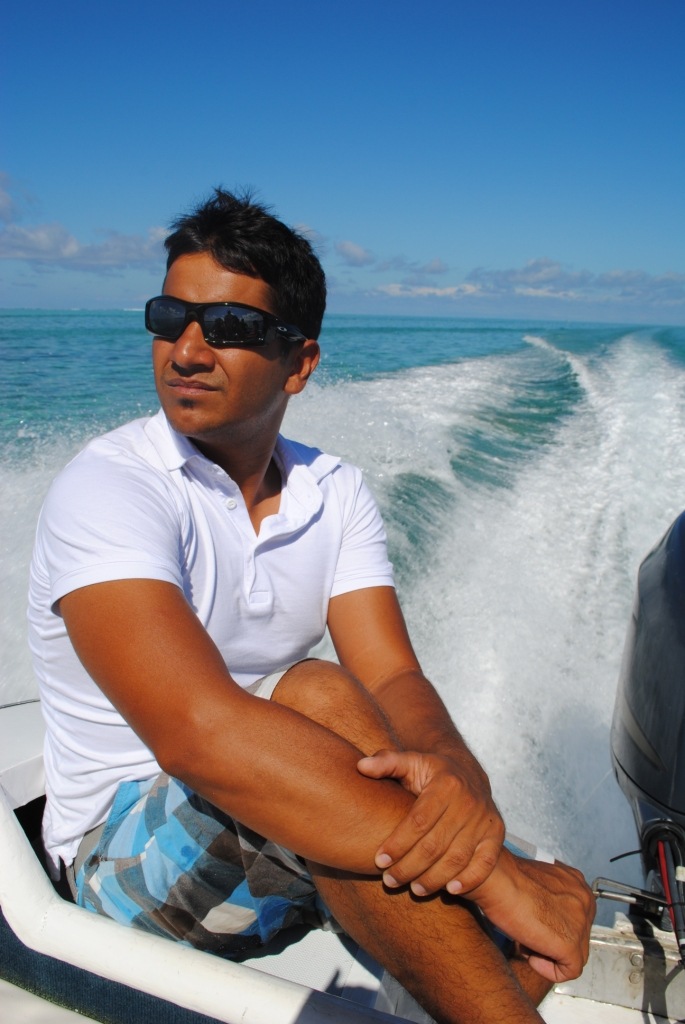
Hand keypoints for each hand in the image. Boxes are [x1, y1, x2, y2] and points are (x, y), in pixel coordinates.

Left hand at [357, 748, 504, 896]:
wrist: (469, 773)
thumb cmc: (432, 772)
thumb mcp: (410, 762)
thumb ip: (386, 763)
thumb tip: (361, 767)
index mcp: (445, 784)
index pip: (418, 820)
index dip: (397, 843)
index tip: (379, 860)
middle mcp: (468, 801)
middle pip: (436, 844)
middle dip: (410, 866)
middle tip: (389, 880)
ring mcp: (484, 819)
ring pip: (457, 857)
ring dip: (434, 878)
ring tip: (413, 889)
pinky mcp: (496, 834)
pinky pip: (485, 863)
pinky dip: (470, 879)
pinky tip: (450, 890)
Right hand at [470, 851, 594, 982]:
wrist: (497, 878)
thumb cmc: (506, 877)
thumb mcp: (537, 881)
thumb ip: (550, 896)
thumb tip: (547, 916)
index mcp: (577, 883)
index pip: (575, 917)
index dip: (553, 924)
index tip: (532, 922)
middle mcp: (586, 901)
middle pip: (577, 936)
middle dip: (552, 940)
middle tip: (527, 935)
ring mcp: (581, 924)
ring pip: (575, 955)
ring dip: (549, 955)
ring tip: (525, 944)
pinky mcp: (571, 945)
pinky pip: (569, 971)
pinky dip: (549, 970)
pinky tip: (530, 957)